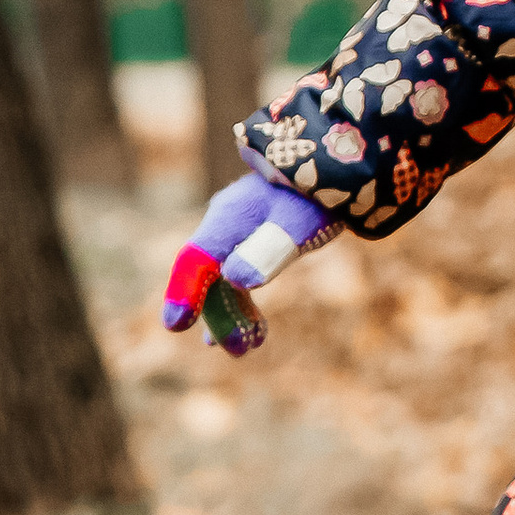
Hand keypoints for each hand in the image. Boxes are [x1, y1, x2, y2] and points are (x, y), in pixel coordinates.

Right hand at [162, 171, 338, 356]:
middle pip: (208, 275)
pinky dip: (243, 298)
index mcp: (228, 218)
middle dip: (218, 315)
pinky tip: (250, 326)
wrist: (339, 164)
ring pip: (223, 278)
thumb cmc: (315, 193)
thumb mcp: (296, 224)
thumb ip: (268, 249)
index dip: (184, 293)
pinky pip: (239, 272)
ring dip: (233, 311)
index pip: (196, 260)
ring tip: (246, 349)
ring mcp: (239, 228)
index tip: (175, 326)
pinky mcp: (256, 234)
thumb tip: (237, 279)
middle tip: (237, 350)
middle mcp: (225, 222)